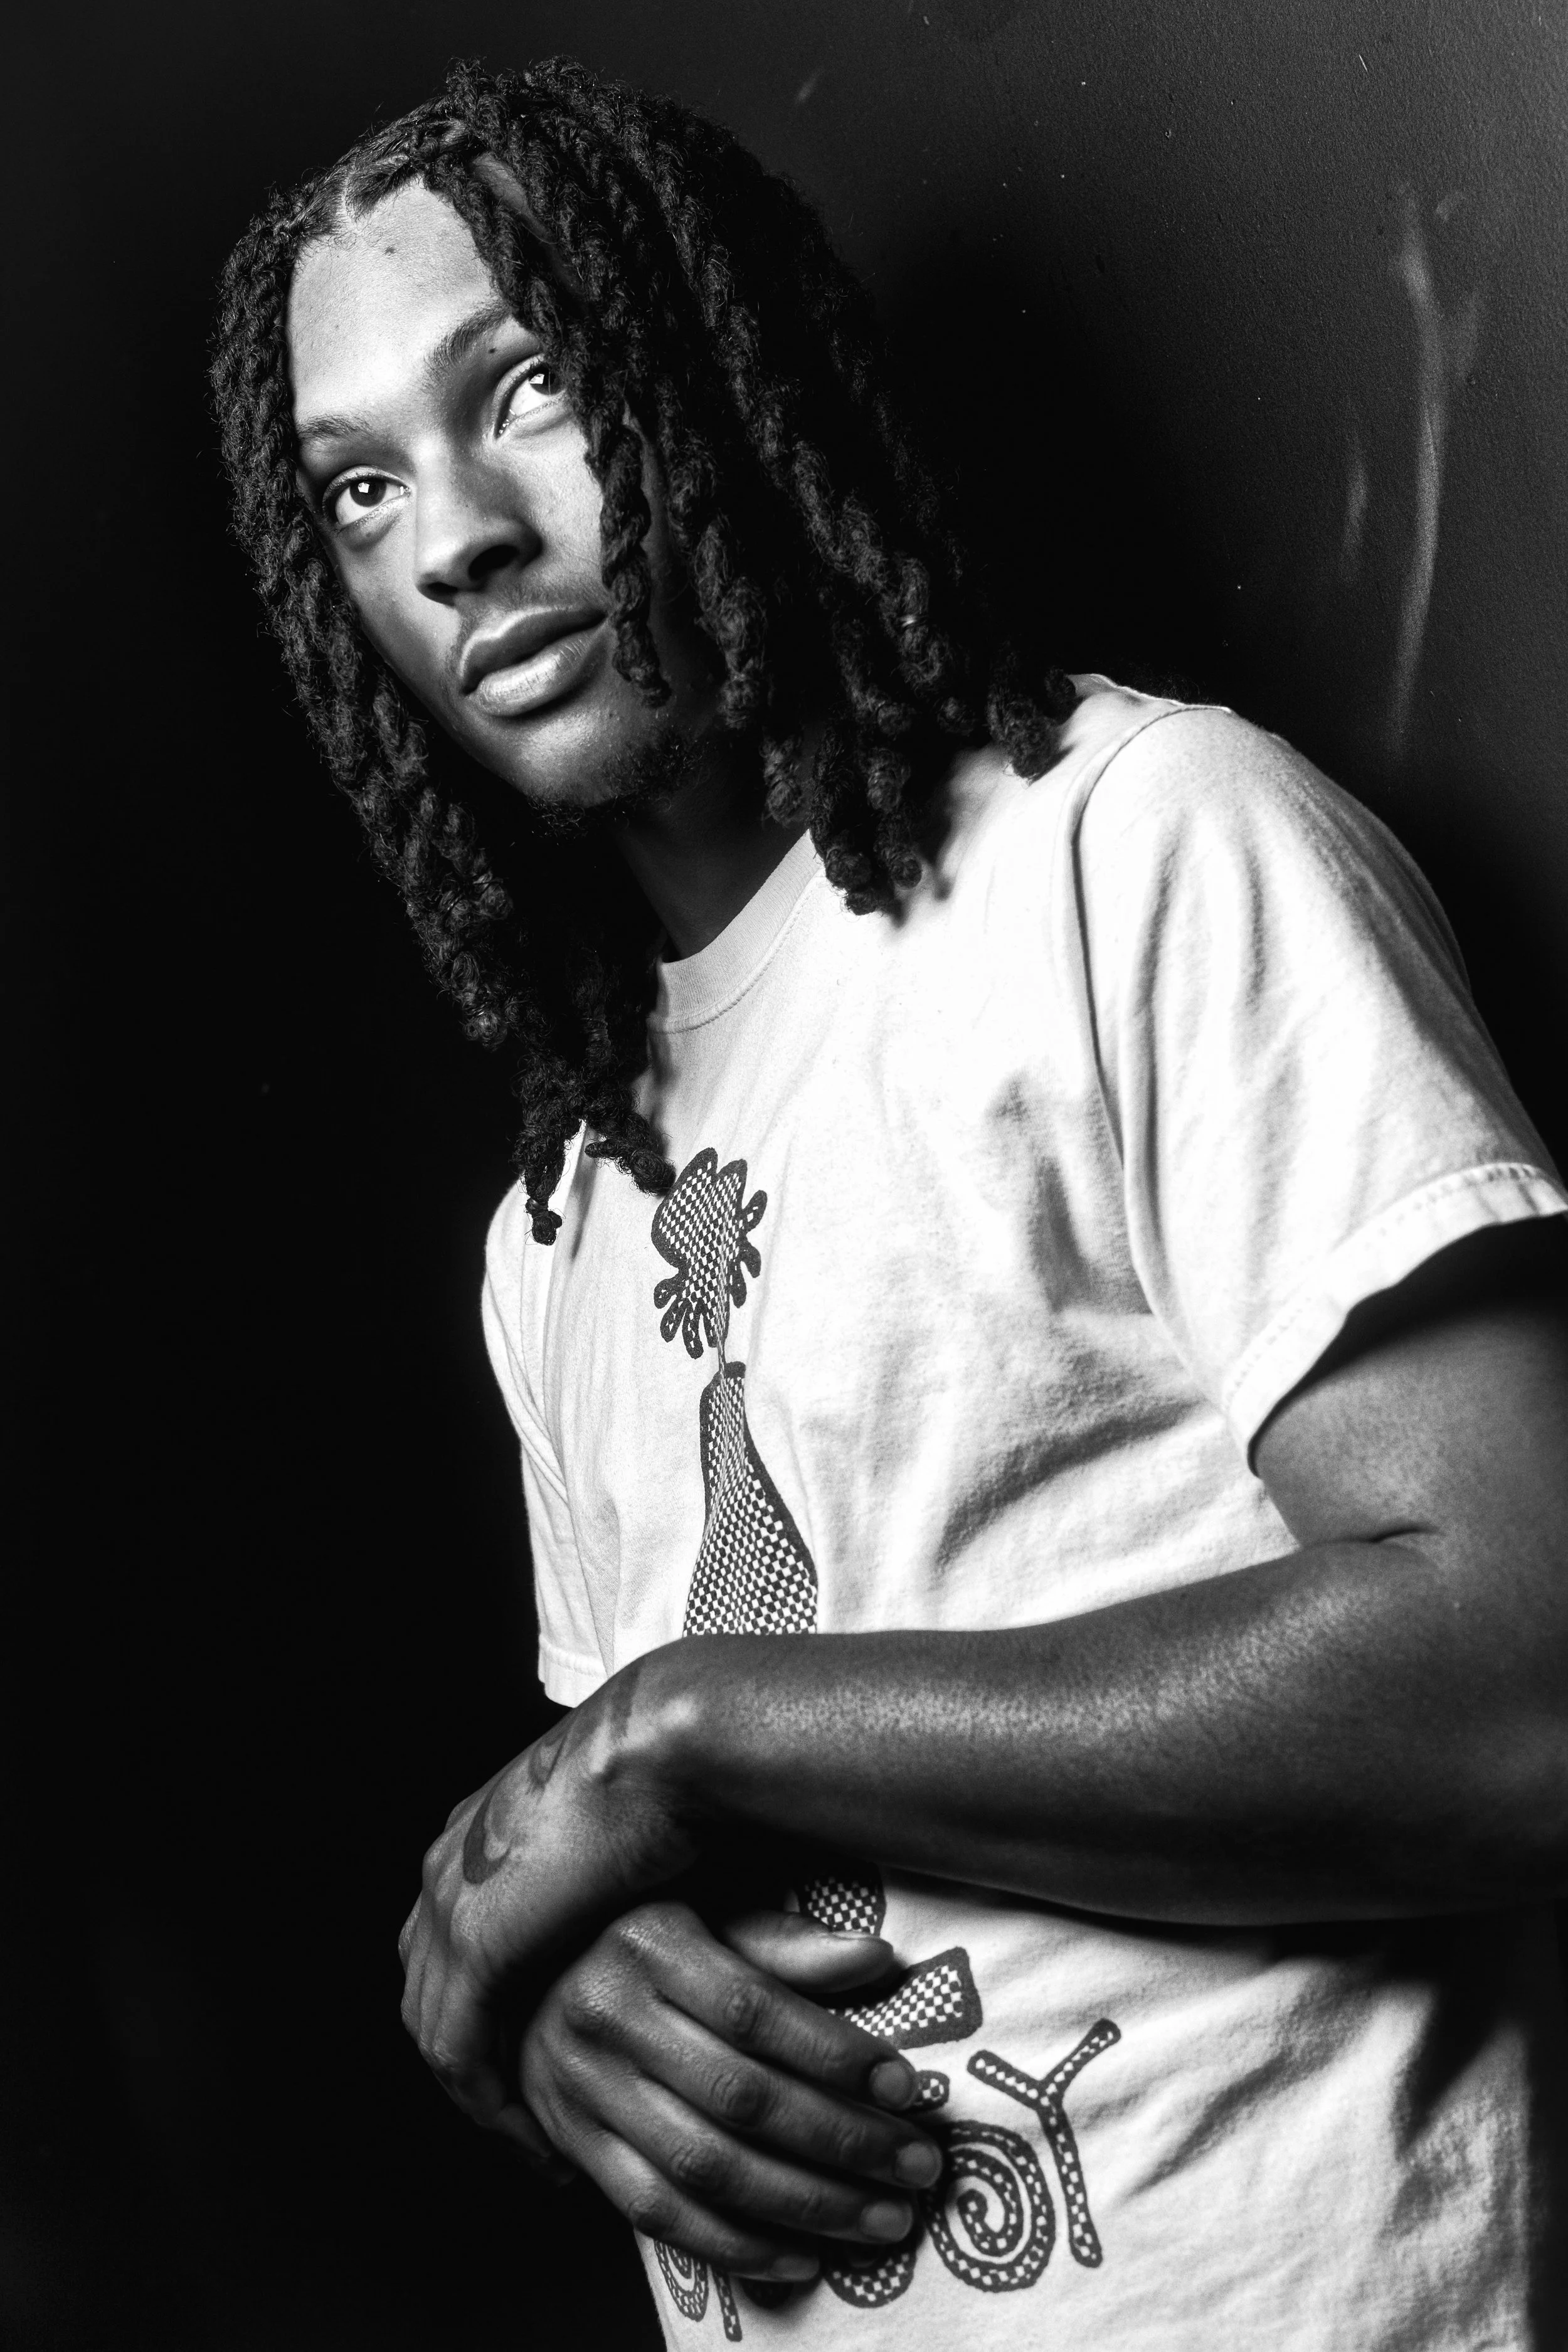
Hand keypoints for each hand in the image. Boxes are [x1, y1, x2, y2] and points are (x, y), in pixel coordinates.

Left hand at [397, 1697, 698, 2154]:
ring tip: (539, 2145)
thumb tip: (643, 1911)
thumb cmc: (671, 1772)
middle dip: (474, 2056)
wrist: (663, 1745)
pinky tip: (542, 2143)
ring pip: (437, 2029)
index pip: (450, 1936)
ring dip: (483, 2097)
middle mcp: (447, 1861)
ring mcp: (450, 1904)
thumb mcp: (622, 1831)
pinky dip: (493, 2106)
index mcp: (477, 1826)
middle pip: (430, 1985)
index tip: (532, 2052)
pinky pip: (460, 2054)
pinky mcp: (473, 1948)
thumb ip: (604, 1876)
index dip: (483, 2001)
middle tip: (527, 2116)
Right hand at [517, 1901, 943, 2281]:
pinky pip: (655, 2214)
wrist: (520, 1972)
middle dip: (842, 2142)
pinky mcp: (574, 2144)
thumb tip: (878, 1959)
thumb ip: (785, 1942)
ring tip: (883, 2222)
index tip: (908, 2086)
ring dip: (805, 2206)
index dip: (835, 2054)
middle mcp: (609, 2015)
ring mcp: (584, 2087)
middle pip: (739, 2097)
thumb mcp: (705, 1912)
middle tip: (919, 2168)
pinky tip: (800, 2258)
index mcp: (650, 1943)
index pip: (756, 2010)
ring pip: (704, 2167)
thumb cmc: (638, 1933)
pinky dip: (732, 2246)